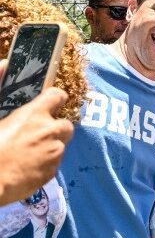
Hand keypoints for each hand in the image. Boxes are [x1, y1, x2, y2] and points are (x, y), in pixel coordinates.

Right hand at [0, 85, 73, 205]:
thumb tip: (4, 64)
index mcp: (34, 114)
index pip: (58, 95)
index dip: (53, 98)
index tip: (47, 103)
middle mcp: (50, 132)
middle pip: (66, 124)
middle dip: (55, 127)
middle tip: (36, 132)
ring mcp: (54, 154)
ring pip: (60, 145)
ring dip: (50, 146)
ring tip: (28, 151)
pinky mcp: (52, 173)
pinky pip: (53, 164)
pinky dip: (45, 163)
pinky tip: (27, 166)